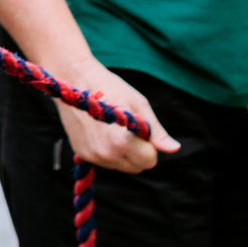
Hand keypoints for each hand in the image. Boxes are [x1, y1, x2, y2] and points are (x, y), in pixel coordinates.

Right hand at [52, 60, 181, 173]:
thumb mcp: (138, 104)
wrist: (73, 79)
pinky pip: (105, 161)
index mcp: (123, 141)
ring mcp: (92, 155)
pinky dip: (108, 151)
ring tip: (113, 128)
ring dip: (123, 153)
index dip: (150, 145)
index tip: (140, 129)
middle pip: (137, 167)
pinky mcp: (82, 154)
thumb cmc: (110, 87)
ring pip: (121, 166)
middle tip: (128, 128)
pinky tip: (100, 131)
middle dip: (138, 152)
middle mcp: (106, 153)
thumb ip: (155, 131)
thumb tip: (174, 149)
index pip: (150, 161)